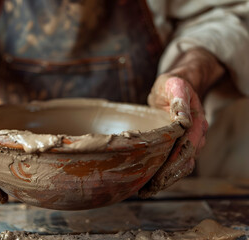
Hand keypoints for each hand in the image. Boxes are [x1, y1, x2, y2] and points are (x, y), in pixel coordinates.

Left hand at [139, 48, 224, 197]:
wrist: (177, 87)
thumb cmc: (172, 85)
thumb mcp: (173, 86)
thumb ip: (179, 100)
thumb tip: (183, 120)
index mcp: (197, 122)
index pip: (187, 148)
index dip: (173, 164)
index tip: (158, 177)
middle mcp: (197, 135)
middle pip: (185, 162)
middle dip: (167, 178)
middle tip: (147, 190)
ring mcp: (189, 141)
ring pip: (181, 166)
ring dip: (165, 180)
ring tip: (146, 190)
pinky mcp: (179, 145)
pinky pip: (175, 162)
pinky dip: (164, 173)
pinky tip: (150, 180)